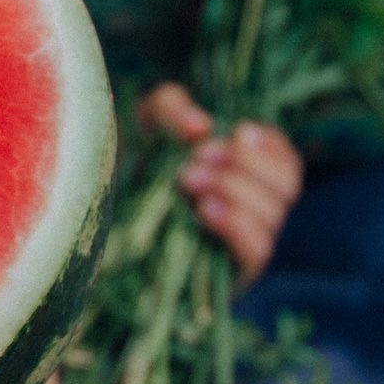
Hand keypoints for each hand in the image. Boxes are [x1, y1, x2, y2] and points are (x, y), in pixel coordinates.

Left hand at [139, 82, 302, 287]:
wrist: (97, 215)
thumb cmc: (131, 166)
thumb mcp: (149, 124)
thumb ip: (173, 109)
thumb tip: (200, 127)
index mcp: (247, 178)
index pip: (286, 164)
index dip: (271, 146)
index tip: (238, 131)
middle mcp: (253, 213)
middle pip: (286, 187)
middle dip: (247, 163)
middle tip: (200, 153)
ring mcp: (243, 246)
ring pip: (272, 216)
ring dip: (234, 189)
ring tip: (188, 178)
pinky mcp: (230, 275)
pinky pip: (256, 251)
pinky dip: (236, 224)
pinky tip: (204, 209)